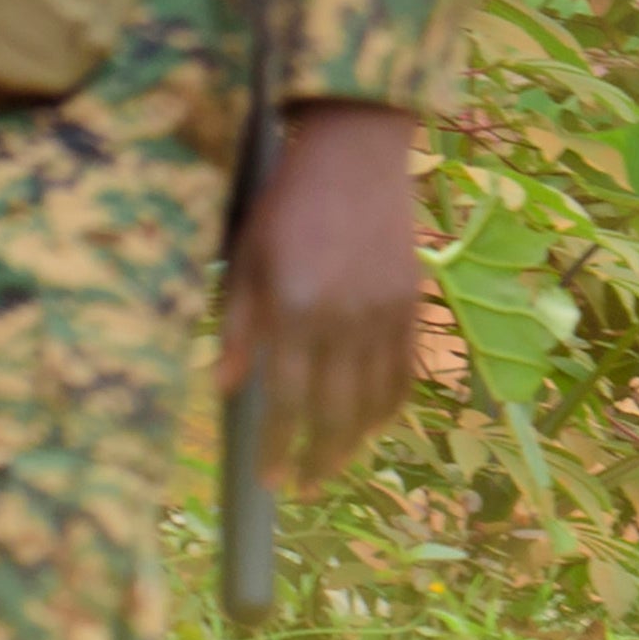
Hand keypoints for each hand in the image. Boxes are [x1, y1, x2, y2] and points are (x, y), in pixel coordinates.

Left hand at [230, 101, 424, 488]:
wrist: (355, 151)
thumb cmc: (285, 202)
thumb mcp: (245, 257)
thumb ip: (237, 324)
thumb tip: (226, 388)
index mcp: (295, 306)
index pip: (287, 398)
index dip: (278, 445)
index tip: (268, 480)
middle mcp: (344, 317)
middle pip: (335, 410)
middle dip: (318, 457)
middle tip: (303, 488)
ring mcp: (384, 312)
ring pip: (375, 398)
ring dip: (355, 441)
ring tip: (335, 466)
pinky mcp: (411, 302)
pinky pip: (405, 370)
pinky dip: (390, 406)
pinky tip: (372, 424)